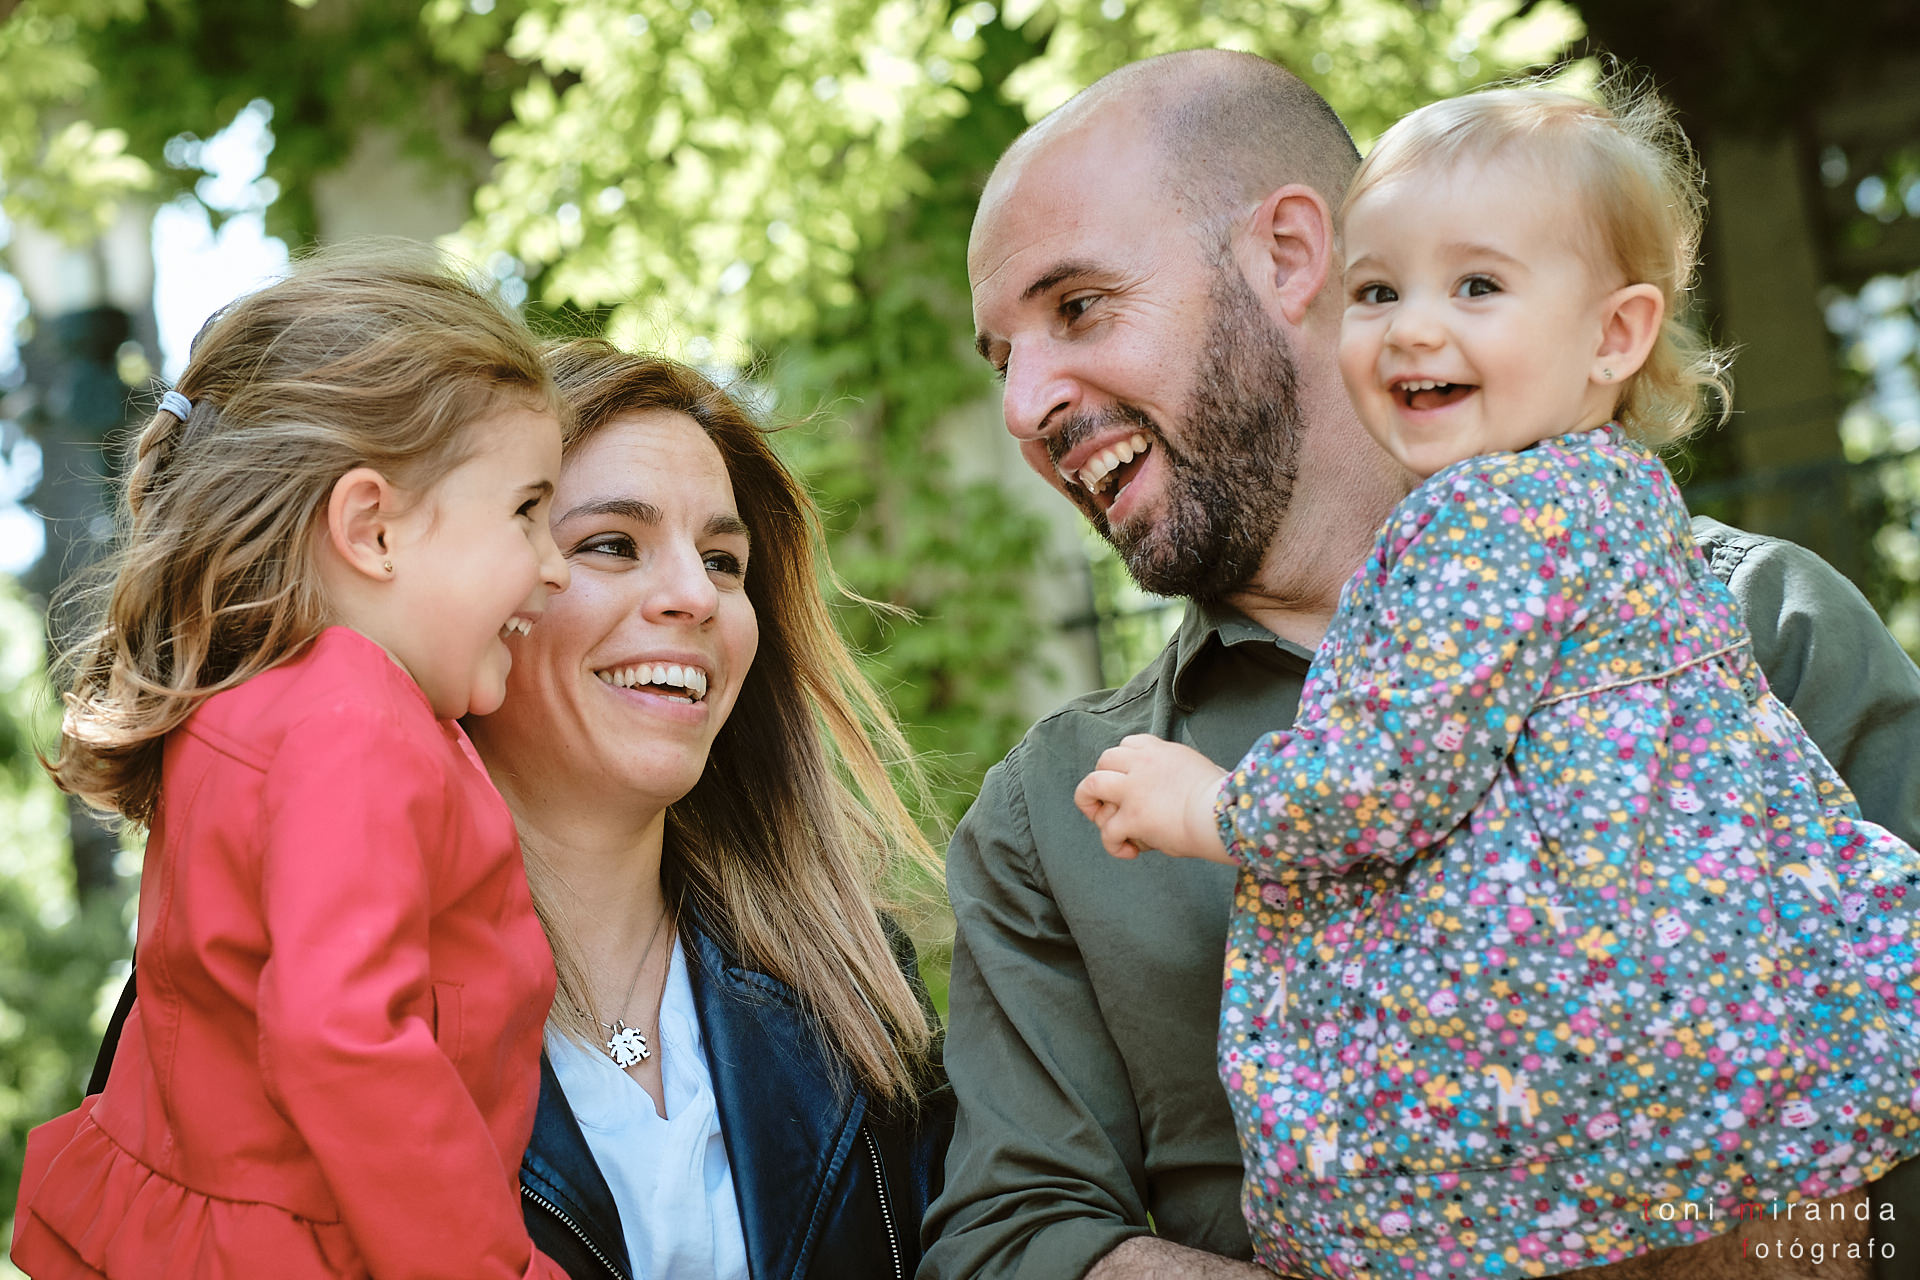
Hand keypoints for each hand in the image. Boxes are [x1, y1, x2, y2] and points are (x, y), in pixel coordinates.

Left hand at [1074, 734, 1231, 863]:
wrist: (1225, 814)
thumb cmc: (1224, 798)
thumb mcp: (1203, 769)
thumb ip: (1184, 772)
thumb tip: (1189, 786)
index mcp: (1160, 751)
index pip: (1128, 745)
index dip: (1123, 763)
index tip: (1130, 780)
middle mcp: (1142, 764)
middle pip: (1104, 760)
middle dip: (1102, 780)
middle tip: (1111, 803)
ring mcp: (1134, 790)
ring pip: (1090, 785)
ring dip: (1090, 804)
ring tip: (1105, 823)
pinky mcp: (1133, 817)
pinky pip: (1107, 831)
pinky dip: (1112, 844)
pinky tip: (1128, 851)